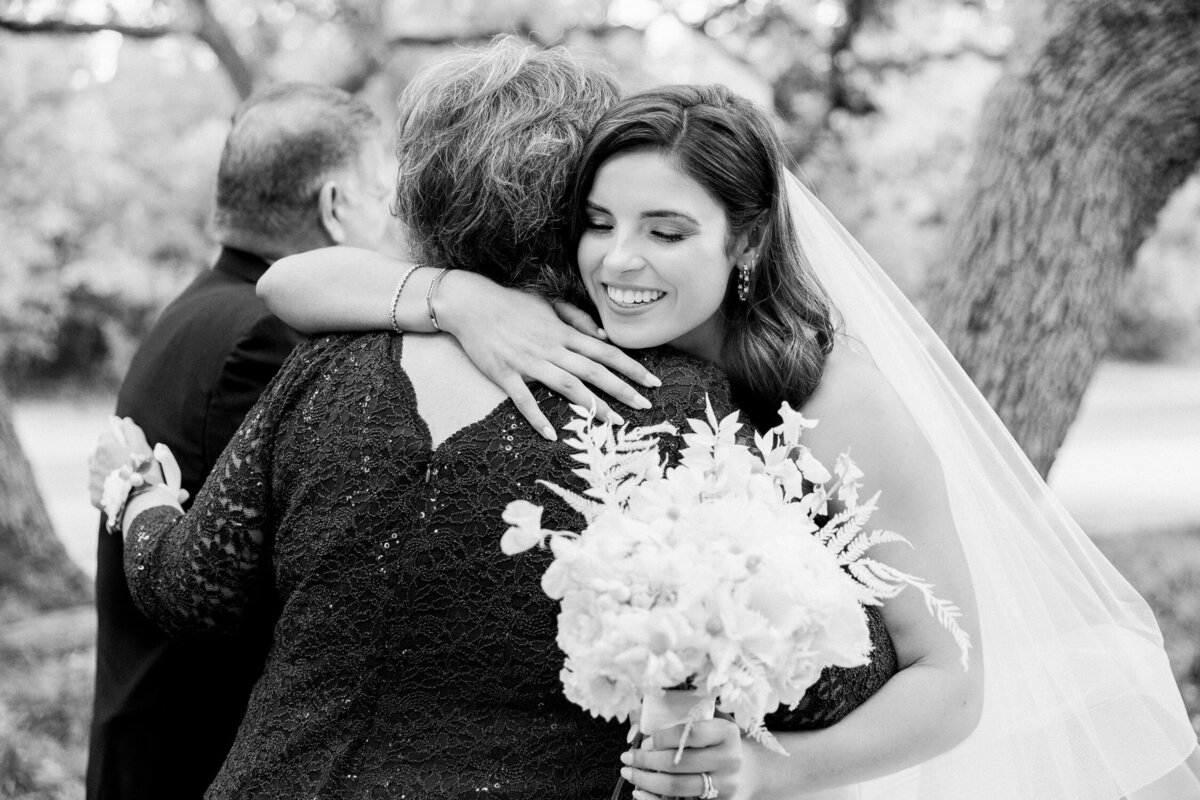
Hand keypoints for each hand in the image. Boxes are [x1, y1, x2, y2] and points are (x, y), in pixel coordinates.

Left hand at [88, 416, 158, 507]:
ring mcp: (92, 480)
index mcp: (105, 447)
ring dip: (111, 473)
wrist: (141, 504)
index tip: (132, 449)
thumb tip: (124, 421)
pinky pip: (102, 489)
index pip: (109, 435)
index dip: (121, 441)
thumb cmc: (145, 473)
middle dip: (114, 457)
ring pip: (101, 471)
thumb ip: (132, 431)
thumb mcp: (143, 447)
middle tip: (132, 466)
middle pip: (103, 454)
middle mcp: (93, 462)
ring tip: (128, 481)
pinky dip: (111, 489)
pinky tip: (124, 493)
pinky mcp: (94, 497)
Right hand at [438, 271, 661, 437]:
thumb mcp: (548, 303)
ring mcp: (528, 363)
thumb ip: (577, 319)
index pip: (605, 352)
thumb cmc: (511, 303)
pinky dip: (538, 417)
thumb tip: (603, 337)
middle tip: (645, 407)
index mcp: (563, 333)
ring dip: (593, 406)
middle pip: (594, 372)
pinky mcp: (505, 374)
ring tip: (615, 423)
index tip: (652, 382)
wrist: (471, 304)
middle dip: (623, 390)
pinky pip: (524, 399)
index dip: (631, 367)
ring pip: (568, 386)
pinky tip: (552, 435)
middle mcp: (551, 348)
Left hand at [620, 718, 748, 799]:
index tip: (645, 742)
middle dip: (647, 760)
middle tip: (627, 758)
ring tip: (629, 773)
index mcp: (727, 732)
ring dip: (647, 780)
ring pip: (678, 786)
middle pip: (681, 762)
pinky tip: (639, 792)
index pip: (691, 733)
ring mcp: (725, 785)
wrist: (735, 769)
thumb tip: (633, 734)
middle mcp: (730, 759)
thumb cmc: (708, 742)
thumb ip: (667, 722)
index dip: (663, 737)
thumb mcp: (697, 725)